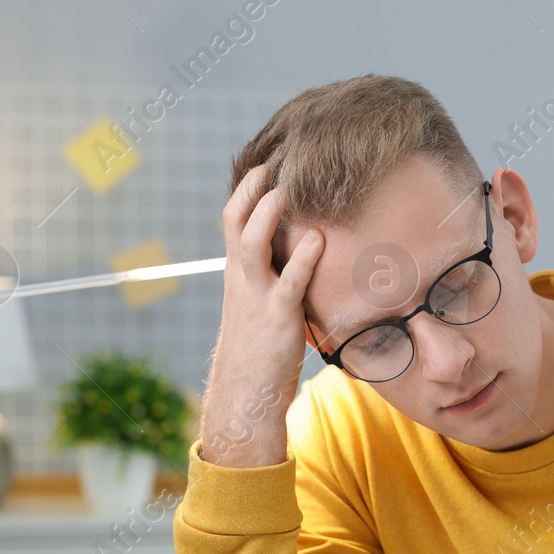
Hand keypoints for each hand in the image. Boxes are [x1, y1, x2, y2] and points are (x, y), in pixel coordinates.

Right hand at [200, 163, 325, 467]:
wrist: (244, 399)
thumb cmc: (261, 355)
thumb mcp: (264, 308)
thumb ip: (280, 279)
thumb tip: (307, 253)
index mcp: (238, 274)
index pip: (234, 218)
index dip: (248, 186)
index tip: (268, 158)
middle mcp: (240, 279)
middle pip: (235, 219)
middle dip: (253, 184)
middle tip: (278, 154)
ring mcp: (255, 298)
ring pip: (251, 242)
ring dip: (269, 210)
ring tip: (290, 183)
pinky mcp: (276, 321)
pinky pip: (288, 283)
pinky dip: (303, 259)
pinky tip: (319, 239)